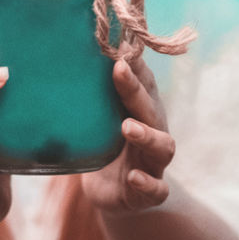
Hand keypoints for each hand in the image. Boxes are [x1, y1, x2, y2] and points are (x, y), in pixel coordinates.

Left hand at [81, 55, 175, 216]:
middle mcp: (153, 131)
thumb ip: (93, 91)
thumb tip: (74, 51)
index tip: (118, 45)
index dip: (134, 64)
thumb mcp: (101, 117)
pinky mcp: (149, 192)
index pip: (144, 82)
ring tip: (127, 127)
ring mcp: (153, 162)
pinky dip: (148, 183)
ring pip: (163, 147)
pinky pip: (156, 189)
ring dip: (148, 135)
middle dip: (135, 90)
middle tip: (119, 71)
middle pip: (151, 108)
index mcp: (142, 110)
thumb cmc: (106, 145)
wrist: (116, 194)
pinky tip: (134, 177)